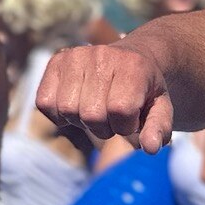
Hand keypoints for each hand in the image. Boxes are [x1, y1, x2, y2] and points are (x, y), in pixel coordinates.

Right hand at [37, 41, 174, 153]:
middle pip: (91, 114)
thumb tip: (150, 148)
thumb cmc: (144, 90)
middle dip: (103, 126)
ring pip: (67, 110)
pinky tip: (75, 107)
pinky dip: (58, 114)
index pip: (119, 110)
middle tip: (113, 117)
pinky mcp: (56, 61)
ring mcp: (76, 56)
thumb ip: (159, 128)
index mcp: (132, 66)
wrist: (131, 59)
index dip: (125, 126)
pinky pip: (44, 102)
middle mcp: (102, 55)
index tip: (132, 119)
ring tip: (95, 111)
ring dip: (81, 121)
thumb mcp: (160, 108)